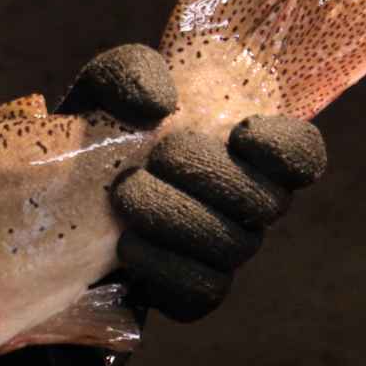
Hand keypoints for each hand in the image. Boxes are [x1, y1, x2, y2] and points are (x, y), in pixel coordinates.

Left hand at [69, 44, 327, 321]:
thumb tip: (158, 106)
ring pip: (232, 247)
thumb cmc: (105, 128)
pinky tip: (129, 244)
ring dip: (174, 217)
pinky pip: (202, 290)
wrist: (64, 186)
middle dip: (204, 176)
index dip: (285, 149)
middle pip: (265, 202)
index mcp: (245, 149)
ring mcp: (224, 249)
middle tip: (151, 161)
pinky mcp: (192, 291)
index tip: (240, 132)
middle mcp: (247, 202)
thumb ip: (134, 75)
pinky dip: (163, 266)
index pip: (301, 155)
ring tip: (125, 197)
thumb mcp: (109, 85)